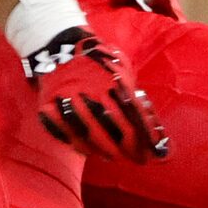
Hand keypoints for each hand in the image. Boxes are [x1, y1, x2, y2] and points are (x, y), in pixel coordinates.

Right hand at [24, 25, 166, 162]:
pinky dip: (81, 146)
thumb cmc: (98, 63)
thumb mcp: (121, 69)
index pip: (135, 114)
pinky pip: (67, 134)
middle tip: (137, 159)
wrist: (59, 47)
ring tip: (115, 157)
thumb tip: (155, 128)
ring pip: (91, 135)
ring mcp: (68, 99)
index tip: (158, 153)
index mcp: (113, 80)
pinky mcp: (49, 107)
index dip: (148, 137)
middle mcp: (91, 90)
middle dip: (130, 149)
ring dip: (106, 151)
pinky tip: (90, 151)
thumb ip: (135, 95)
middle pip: (115, 128)